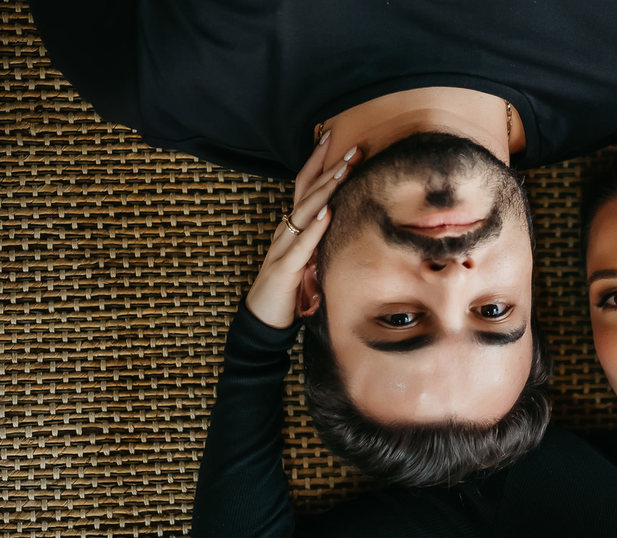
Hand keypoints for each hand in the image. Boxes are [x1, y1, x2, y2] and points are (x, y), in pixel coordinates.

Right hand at [244, 136, 359, 328]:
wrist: (264, 318)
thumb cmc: (289, 288)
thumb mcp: (310, 258)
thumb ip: (322, 239)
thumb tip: (343, 222)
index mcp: (293, 226)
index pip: (306, 187)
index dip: (320, 163)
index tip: (339, 139)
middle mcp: (286, 230)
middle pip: (307, 191)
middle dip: (330, 168)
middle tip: (353, 147)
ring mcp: (284, 247)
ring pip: (305, 211)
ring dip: (326, 189)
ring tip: (344, 169)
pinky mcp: (285, 268)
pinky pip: (302, 245)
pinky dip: (315, 228)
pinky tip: (328, 212)